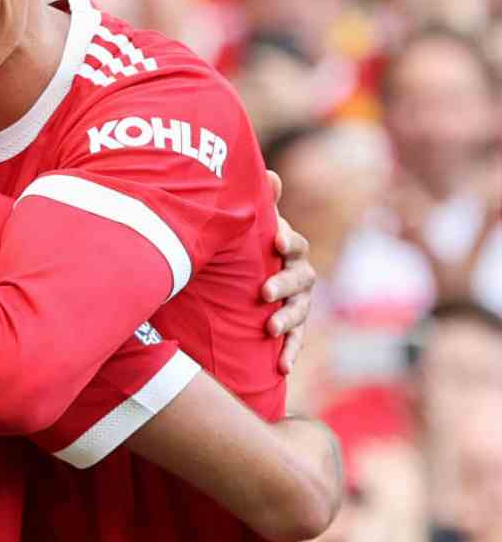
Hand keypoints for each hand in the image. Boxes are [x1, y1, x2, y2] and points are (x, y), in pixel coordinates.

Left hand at [263, 171, 315, 373]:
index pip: (296, 244)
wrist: (240, 283)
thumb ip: (262, 205)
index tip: (277, 241)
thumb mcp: (250, 227)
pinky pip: (295, 341)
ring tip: (270, 329)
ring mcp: (297, 303)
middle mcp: (298, 276)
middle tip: (264, 292)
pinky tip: (283, 367)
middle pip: (301, 279)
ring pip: (300, 311)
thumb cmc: (247, 248)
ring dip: (288, 320)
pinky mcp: (290, 328)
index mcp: (289, 250)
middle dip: (284, 284)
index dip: (289, 241)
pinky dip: (290, 352)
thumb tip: (269, 174)